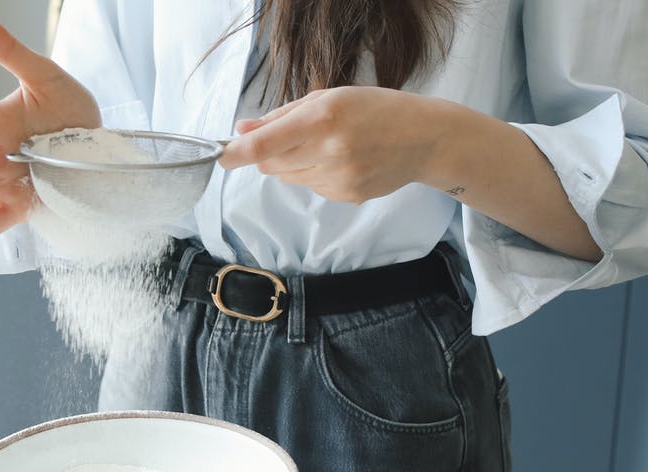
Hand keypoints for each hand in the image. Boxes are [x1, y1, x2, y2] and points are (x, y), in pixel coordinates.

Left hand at [221, 85, 601, 261]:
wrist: (426, 138)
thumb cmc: (375, 109)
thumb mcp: (329, 98)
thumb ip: (283, 115)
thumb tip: (242, 129)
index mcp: (323, 118)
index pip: (266, 144)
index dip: (237, 153)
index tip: (221, 156)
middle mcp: (330, 150)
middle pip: (272, 164)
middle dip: (268, 154)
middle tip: (289, 137)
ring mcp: (339, 178)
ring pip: (290, 178)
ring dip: (294, 163)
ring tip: (327, 145)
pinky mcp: (347, 196)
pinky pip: (312, 188)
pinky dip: (316, 175)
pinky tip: (343, 160)